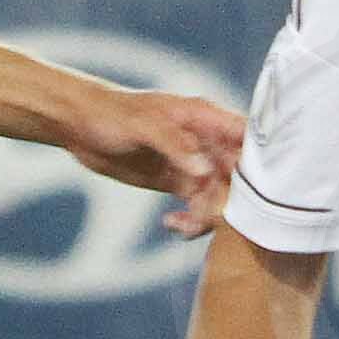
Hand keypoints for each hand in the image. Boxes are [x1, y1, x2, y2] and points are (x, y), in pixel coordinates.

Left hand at [70, 85, 245, 233]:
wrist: (79, 125)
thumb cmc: (111, 113)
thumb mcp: (142, 125)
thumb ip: (175, 146)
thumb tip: (203, 172)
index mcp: (206, 119)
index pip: (248, 141)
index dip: (259, 165)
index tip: (255, 193)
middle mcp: (208, 142)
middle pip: (240, 177)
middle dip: (231, 201)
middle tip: (207, 216)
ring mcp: (194, 164)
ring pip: (221, 197)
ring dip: (209, 217)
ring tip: (182, 224)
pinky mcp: (179, 182)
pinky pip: (199, 208)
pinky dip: (192, 222)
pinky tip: (172, 224)